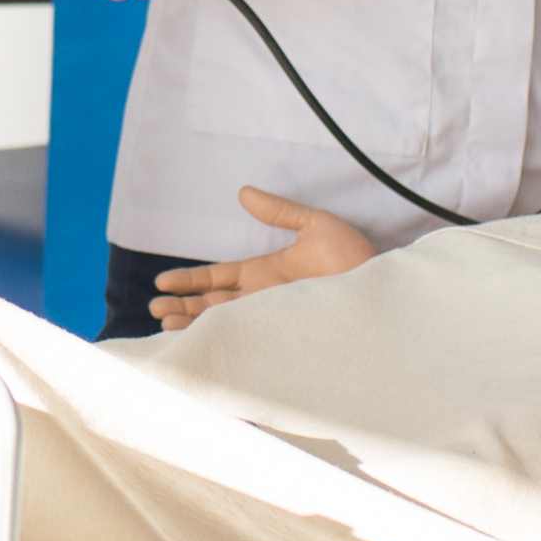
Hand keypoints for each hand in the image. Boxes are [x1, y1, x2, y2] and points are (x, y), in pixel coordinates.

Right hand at [148, 184, 372, 328]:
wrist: (384, 290)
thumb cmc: (356, 258)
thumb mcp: (315, 226)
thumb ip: (279, 212)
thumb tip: (244, 192)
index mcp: (264, 273)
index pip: (217, 278)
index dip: (190, 280)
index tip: (162, 280)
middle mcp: (263, 299)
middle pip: (211, 305)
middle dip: (182, 307)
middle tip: (156, 309)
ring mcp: (272, 318)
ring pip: (223, 325)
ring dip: (194, 325)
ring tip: (166, 326)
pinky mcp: (284, 336)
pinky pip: (248, 342)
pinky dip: (225, 345)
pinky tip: (203, 347)